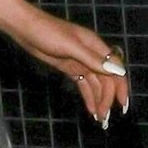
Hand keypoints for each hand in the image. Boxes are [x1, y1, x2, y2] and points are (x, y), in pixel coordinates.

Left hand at [9, 5, 129, 127]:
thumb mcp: (71, 46)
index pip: (115, 69)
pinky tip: (91, 109)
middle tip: (104, 118)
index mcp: (96, 46)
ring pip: (96, 84)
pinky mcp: (70, 68)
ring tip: (100, 119)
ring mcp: (80, 62)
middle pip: (106, 80)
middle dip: (107, 99)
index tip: (121, 105)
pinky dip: (88, 97)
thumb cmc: (47, 32)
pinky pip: (84, 85)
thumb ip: (93, 59)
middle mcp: (91, 54)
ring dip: (99, 101)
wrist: (25, 28)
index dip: (120, 87)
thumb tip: (118, 71)